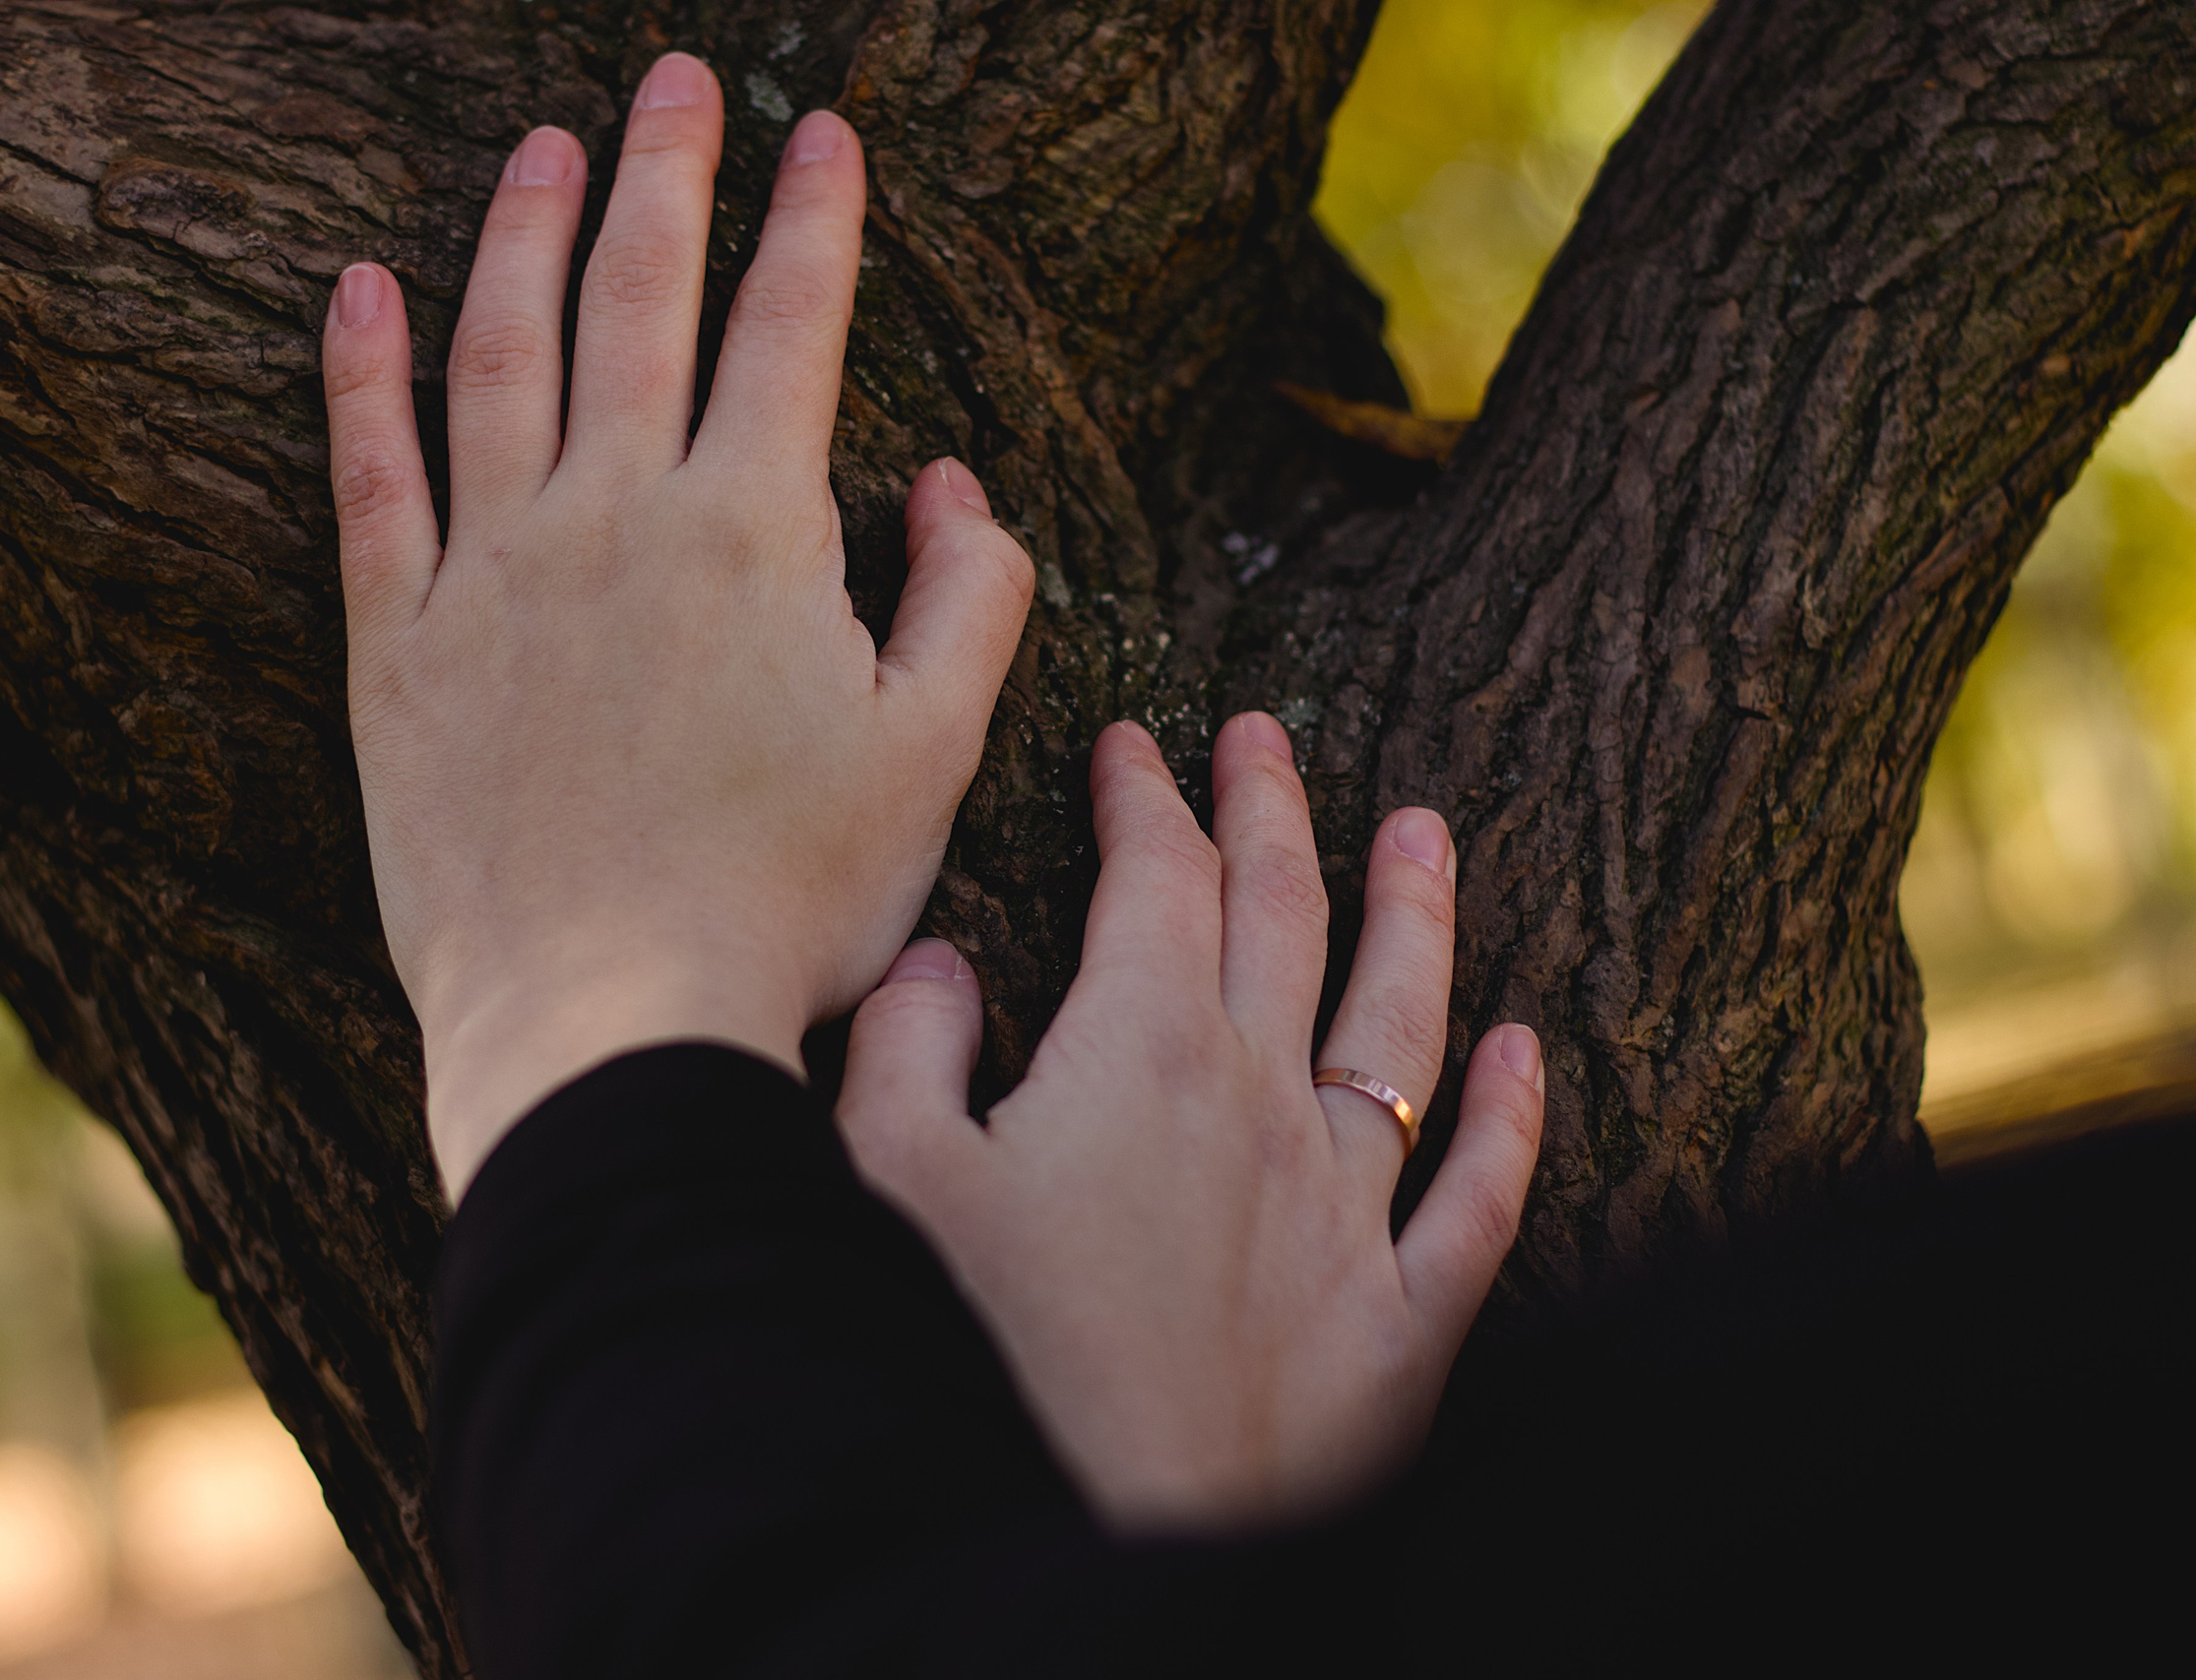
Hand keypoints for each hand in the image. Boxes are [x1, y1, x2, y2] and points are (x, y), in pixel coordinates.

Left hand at [321, 55, 1033, 1196]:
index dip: (816, 222)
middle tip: (676, 80)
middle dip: (667, 175)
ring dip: (522, 235)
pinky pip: (372, 479)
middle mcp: (615, 518)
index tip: (827, 137)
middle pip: (641, 303)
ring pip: (501, 356)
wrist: (609, 1021)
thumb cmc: (790, 902)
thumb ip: (970, 602)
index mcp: (755, 535)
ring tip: (541, 145)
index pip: (793, 332)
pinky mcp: (398, 649)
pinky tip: (359, 293)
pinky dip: (362, 377)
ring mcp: (494, 574)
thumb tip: (957, 485)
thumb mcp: (935, 757)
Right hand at [838, 714, 1543, 1531]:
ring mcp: (1345, 1218)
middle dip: (1270, 813)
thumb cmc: (958, 1361)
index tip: (1130, 746)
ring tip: (1422, 831)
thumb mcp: (877, 1179)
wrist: (1068, 1561)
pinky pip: (1480, 1204)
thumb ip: (908, 1045)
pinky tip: (1523, 1054)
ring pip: (1401, 1027)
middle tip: (1263, 739)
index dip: (1144, 798)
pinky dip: (1510, 1120)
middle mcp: (1261, 1108)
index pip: (1158, 878)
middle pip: (1284, 917)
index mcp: (1140, 1053)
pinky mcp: (1396, 1333)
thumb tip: (945, 961)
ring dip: (1415, 916)